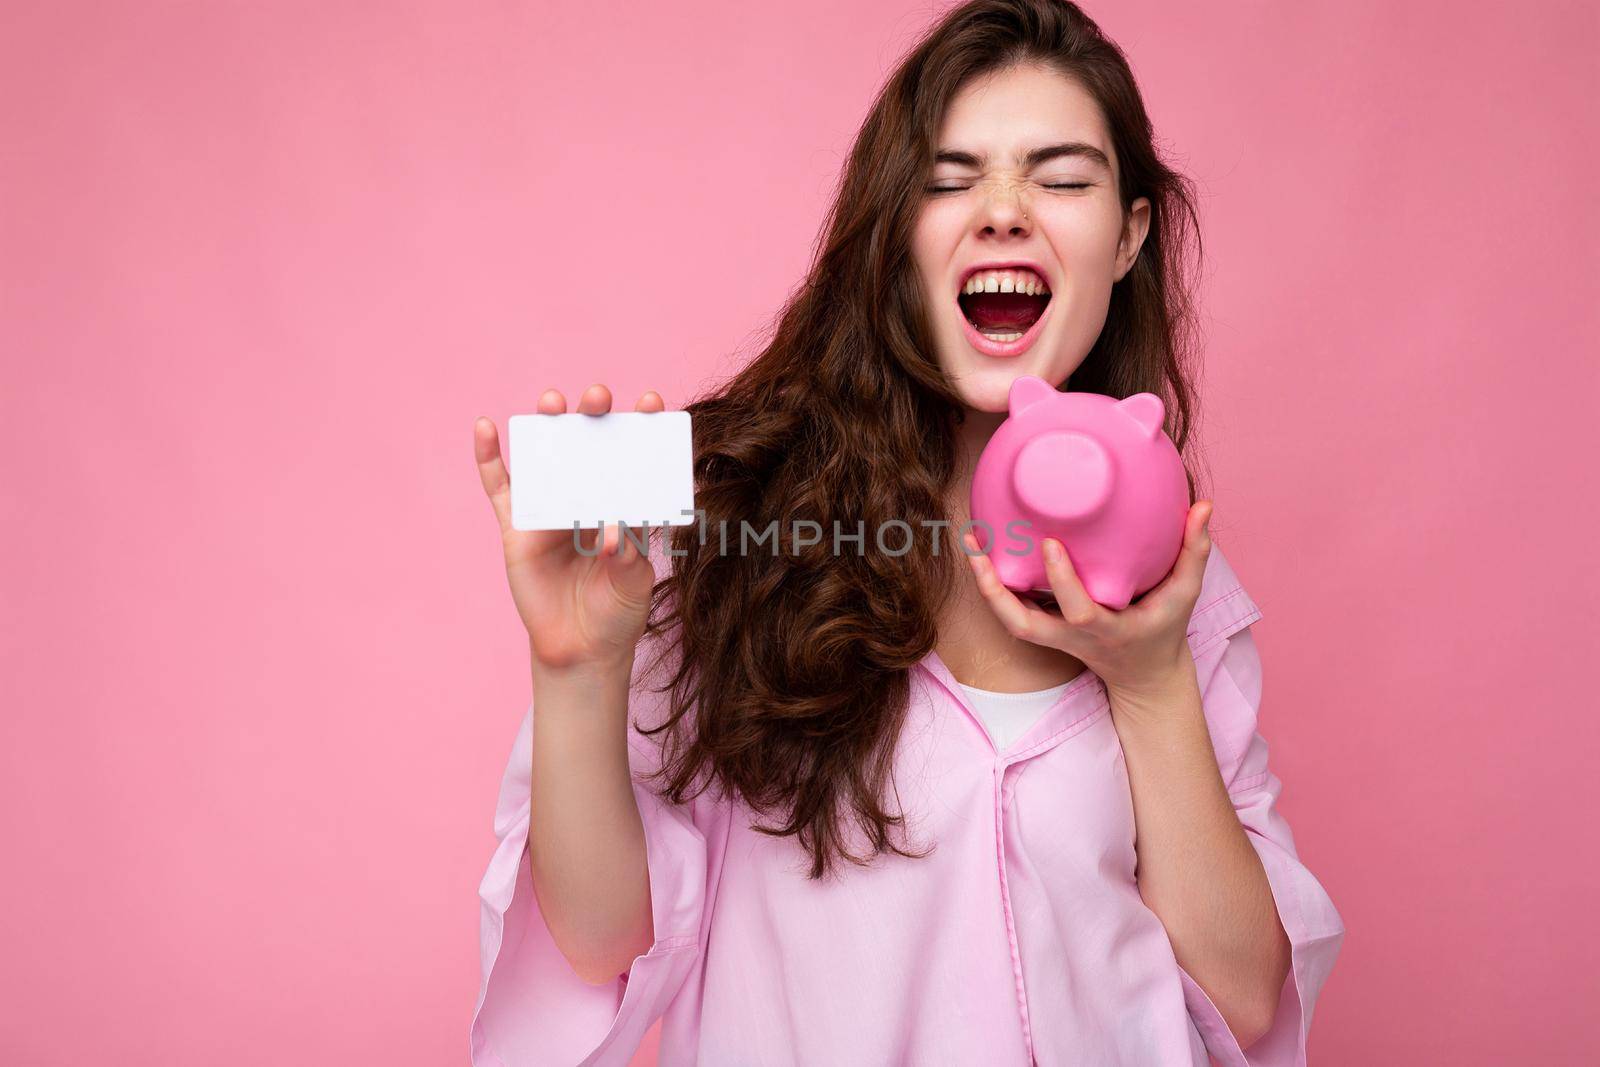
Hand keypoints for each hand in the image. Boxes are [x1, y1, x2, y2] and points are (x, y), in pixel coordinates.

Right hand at [474, 384, 666, 672]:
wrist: (582, 649)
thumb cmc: (617, 612)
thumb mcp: (634, 584)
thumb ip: (627, 557)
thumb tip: (611, 531)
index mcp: (625, 504)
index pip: (636, 457)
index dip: (643, 427)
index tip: (652, 402)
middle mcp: (588, 496)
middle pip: (590, 444)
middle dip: (594, 415)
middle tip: (598, 397)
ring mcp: (551, 508)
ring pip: (546, 456)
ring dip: (547, 423)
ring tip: (553, 401)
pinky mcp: (517, 527)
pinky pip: (500, 487)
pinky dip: (489, 457)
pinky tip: (486, 427)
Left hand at [962, 502, 1214, 701]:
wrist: (1144, 676)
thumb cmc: (1164, 630)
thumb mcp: (1186, 594)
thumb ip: (1194, 550)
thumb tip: (1204, 505)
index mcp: (1105, 629)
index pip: (1077, 610)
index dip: (1061, 580)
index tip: (1050, 543)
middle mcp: (1071, 636)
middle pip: (1021, 623)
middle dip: (995, 589)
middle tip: (977, 545)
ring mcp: (1054, 636)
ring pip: (1008, 619)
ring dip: (984, 583)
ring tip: (970, 540)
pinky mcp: (1045, 629)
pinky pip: (1011, 610)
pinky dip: (993, 584)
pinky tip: (983, 549)